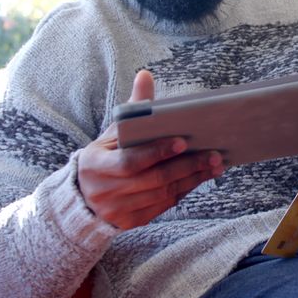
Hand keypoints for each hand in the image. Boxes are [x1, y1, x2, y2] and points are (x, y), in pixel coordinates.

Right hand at [78, 70, 224, 228]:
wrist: (82, 198)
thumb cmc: (104, 157)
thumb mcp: (112, 134)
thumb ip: (132, 109)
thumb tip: (145, 74)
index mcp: (96, 165)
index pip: (131, 161)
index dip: (158, 152)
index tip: (183, 142)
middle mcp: (105, 191)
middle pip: (154, 180)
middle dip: (187, 167)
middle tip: (214, 155)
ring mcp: (117, 210)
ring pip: (163, 196)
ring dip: (192, 180)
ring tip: (214, 166)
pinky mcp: (130, 222)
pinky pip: (162, 207)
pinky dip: (183, 192)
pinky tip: (199, 178)